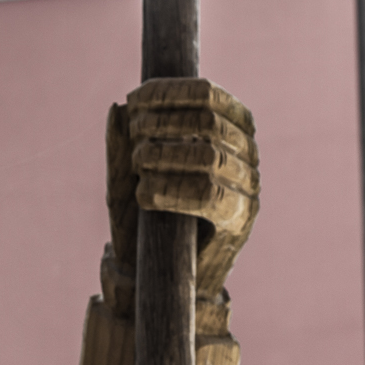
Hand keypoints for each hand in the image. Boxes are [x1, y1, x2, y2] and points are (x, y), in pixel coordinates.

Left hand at [105, 78, 259, 304]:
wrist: (160, 272)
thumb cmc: (145, 216)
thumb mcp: (126, 175)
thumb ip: (121, 144)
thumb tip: (116, 107)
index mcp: (227, 126)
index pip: (207, 94)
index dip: (168, 92)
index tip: (134, 100)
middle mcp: (245, 152)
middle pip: (207, 121)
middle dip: (161, 123)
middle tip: (133, 138)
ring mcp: (247, 185)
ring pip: (208, 156)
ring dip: (163, 155)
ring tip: (138, 164)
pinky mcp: (239, 218)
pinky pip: (208, 195)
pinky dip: (170, 190)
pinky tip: (145, 194)